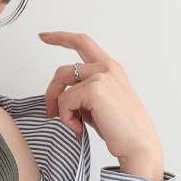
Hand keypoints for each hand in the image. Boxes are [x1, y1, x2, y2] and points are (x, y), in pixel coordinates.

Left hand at [39, 31, 164, 180]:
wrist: (137, 143)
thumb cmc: (120, 128)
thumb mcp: (98, 105)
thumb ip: (82, 93)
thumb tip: (59, 98)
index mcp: (110, 68)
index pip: (82, 43)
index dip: (61, 38)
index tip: (43, 36)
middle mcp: (107, 67)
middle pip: (63, 71)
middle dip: (51, 93)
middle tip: (50, 113)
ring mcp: (102, 76)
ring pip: (62, 89)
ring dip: (62, 110)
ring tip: (74, 125)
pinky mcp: (95, 89)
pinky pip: (65, 102)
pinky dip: (66, 118)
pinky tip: (79, 128)